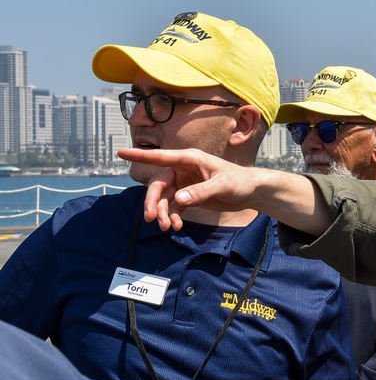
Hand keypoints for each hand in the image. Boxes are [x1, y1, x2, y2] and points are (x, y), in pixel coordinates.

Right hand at [117, 148, 259, 230]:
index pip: (161, 157)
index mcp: (189, 159)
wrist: (251, 192)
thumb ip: (201, 192)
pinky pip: (174, 207)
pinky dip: (173, 217)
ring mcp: (185, 183)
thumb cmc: (239, 181)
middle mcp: (183, 169)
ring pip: (164, 198)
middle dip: (152, 202)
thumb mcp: (222, 186)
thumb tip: (179, 199)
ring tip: (168, 228)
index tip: (120, 152)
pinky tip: (177, 227)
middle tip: (151, 219)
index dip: (140, 154)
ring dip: (162, 213)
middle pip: (158, 184)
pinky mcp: (190, 196)